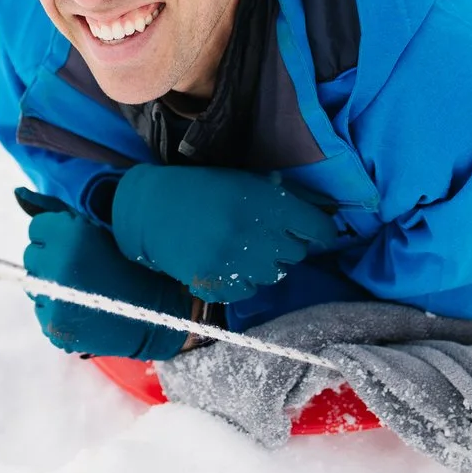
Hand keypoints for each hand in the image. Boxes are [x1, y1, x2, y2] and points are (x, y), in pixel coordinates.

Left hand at [17, 188, 191, 360]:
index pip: (36, 228)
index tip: (79, 243)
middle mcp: (57, 267)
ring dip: (51, 283)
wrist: (156, 312)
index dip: (58, 234)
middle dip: (51, 258)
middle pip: (31, 256)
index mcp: (70, 235)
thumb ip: (54, 209)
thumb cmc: (126, 261)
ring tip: (82, 287)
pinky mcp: (55, 327)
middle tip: (81, 265)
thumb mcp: (96, 226)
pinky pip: (42, 309)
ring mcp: (55, 301)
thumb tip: (17, 192)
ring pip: (34, 284)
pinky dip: (56, 308)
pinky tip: (83, 306)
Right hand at [111, 165, 338, 301]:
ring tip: (241, 247)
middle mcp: (255, 237)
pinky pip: (248, 291)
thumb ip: (280, 196)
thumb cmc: (201, 189)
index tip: (318, 233)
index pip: (316, 228)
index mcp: (265, 204)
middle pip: (296, 254)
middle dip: (286, 244)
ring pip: (274, 275)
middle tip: (265, 234)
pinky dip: (242, 280)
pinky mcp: (217, 288)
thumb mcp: (243, 181)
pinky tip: (226, 262)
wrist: (151, 210)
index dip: (321, 231)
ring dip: (264, 263)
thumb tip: (320, 209)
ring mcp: (236, 266)